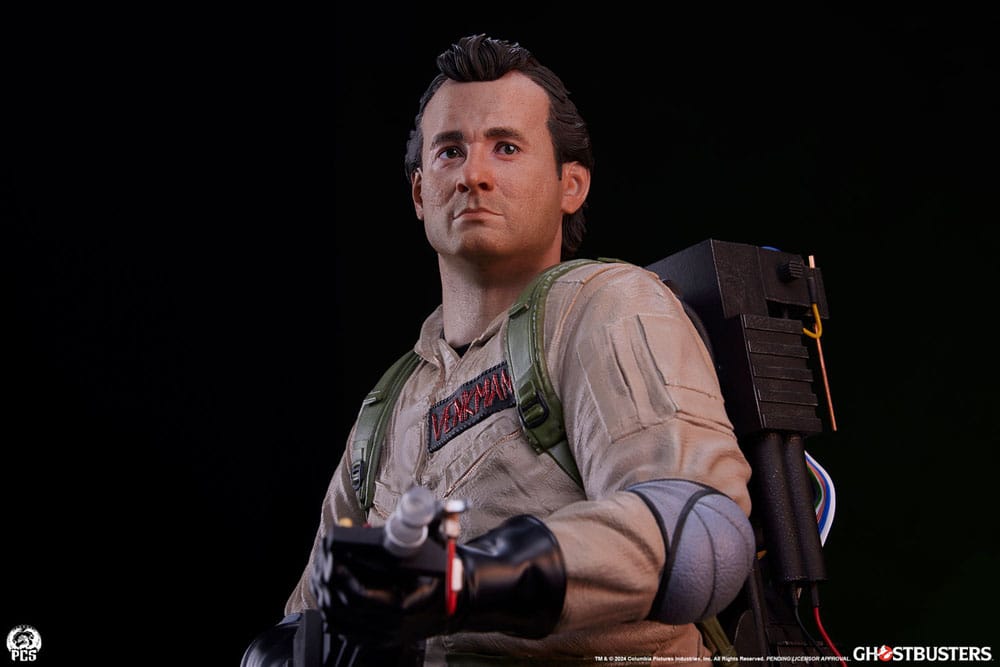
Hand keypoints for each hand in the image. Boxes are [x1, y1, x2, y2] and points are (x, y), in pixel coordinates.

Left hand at [310, 522, 449, 647]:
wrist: (460, 601)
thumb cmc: (446, 575)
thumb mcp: (432, 553)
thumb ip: (409, 537)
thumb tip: (380, 524)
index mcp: (402, 607)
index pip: (358, 596)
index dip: (340, 576)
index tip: (332, 557)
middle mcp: (390, 626)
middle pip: (341, 607)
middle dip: (327, 579)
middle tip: (323, 556)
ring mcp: (382, 635)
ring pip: (337, 619)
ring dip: (325, 592)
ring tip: (322, 568)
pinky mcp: (377, 638)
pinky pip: (343, 629)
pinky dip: (331, 609)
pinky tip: (327, 592)